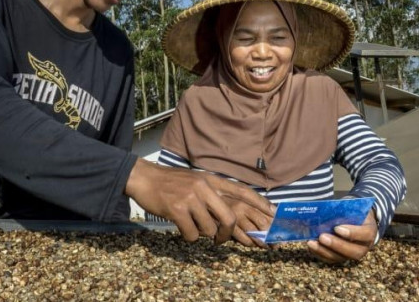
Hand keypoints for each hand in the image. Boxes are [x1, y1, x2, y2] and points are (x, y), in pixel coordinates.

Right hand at [125, 159, 274, 244]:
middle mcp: (204, 187)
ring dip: (201, 233)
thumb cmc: (170, 183)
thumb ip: (211, 193)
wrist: (145, 178)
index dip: (259, 202)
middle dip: (227, 233)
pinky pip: (192, 234)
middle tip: (220, 239)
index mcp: (210, 179)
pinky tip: (180, 226)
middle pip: (229, 217)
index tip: (273, 212)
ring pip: (209, 229)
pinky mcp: (178, 209)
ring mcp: (191, 197)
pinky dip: (188, 236)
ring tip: (190, 224)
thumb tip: (226, 214)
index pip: (240, 190)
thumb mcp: (195, 181)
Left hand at [306, 208, 377, 262]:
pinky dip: (320, 254)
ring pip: (340, 258)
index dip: (351, 233)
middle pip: (353, 251)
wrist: (357, 218)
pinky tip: (311, 247)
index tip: (337, 228)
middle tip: (322, 237)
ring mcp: (352, 253)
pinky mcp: (342, 257)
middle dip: (336, 245)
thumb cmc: (353, 211)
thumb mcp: (354, 207)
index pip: (364, 234)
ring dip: (324, 251)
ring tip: (312, 243)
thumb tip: (327, 210)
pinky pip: (331, 259)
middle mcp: (364, 246)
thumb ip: (345, 210)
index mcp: (370, 231)